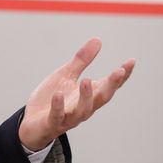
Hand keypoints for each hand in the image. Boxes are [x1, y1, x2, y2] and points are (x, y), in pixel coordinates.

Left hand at [18, 38, 134, 150]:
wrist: (31, 123)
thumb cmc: (52, 99)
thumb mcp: (66, 75)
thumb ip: (81, 61)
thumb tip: (98, 40)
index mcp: (88, 96)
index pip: (109, 86)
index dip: (121, 76)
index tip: (131, 61)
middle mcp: (83, 108)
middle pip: (101, 98)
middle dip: (111, 86)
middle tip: (119, 71)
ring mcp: (68, 117)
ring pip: (82, 110)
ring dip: (86, 96)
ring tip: (87, 80)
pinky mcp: (52, 122)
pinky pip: (57, 116)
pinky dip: (59, 106)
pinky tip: (59, 94)